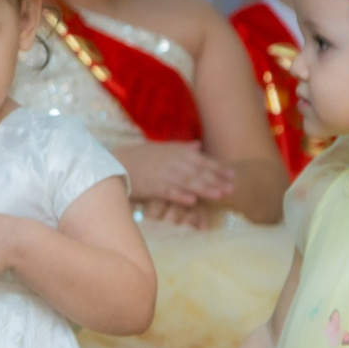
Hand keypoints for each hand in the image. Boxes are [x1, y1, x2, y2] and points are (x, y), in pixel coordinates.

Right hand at [115, 141, 235, 211]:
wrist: (115, 162)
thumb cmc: (139, 157)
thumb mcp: (162, 148)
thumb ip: (182, 148)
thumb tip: (199, 146)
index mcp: (175, 153)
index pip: (201, 160)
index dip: (217, 168)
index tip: (232, 174)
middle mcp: (171, 162)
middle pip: (197, 171)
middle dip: (216, 179)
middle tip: (232, 188)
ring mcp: (161, 174)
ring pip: (187, 181)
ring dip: (204, 188)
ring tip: (219, 195)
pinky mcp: (151, 186)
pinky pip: (168, 191)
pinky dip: (180, 196)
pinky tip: (192, 201)